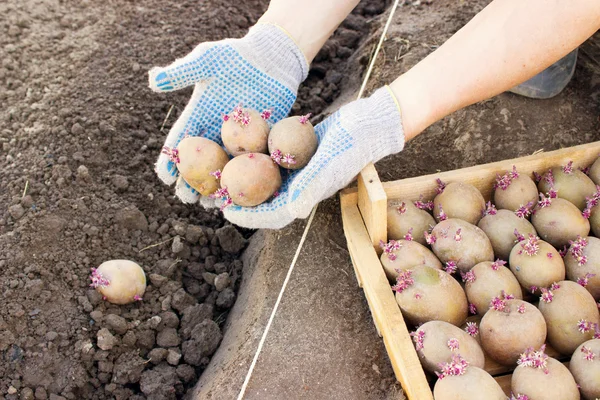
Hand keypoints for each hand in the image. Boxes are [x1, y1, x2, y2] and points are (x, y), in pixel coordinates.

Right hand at [148, 24, 307, 203]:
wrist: (271, 57)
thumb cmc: (236, 55)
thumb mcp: (207, 60)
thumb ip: (183, 72)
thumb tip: (152, 79)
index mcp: (199, 115)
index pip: (181, 140)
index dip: (171, 158)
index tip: (164, 177)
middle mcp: (217, 131)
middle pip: (201, 161)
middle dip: (191, 181)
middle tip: (186, 199)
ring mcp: (240, 138)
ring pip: (224, 168)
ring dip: (217, 186)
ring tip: (210, 205)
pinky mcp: (261, 140)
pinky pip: (251, 164)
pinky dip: (246, 180)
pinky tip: (242, 196)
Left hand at [222, 86, 405, 228]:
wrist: (368, 122)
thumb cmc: (352, 145)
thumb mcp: (330, 166)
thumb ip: (310, 188)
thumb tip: (291, 211)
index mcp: (306, 196)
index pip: (273, 214)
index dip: (249, 216)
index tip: (226, 211)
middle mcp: (300, 186)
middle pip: (264, 200)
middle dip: (241, 200)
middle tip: (216, 194)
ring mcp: (298, 170)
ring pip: (265, 180)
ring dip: (244, 178)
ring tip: (221, 172)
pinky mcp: (297, 153)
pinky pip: (271, 159)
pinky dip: (255, 156)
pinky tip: (237, 145)